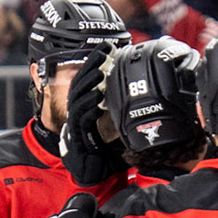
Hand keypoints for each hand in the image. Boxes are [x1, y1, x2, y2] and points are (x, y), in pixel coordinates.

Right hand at [59, 54, 125, 186]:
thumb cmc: (105, 149)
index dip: (96, 61)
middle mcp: (78, 111)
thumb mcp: (115, 124)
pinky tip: (97, 99)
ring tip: (99, 73)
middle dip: (91, 66)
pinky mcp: (77, 135)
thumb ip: (121, 108)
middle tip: (102, 51)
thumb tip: (141, 94)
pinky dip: (89, 107)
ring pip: (78, 97)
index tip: (107, 46)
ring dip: (89, 84)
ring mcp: (76, 122)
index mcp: (85, 105)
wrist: (93, 171)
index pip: (88, 78)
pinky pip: (81, 117)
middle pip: (81, 82)